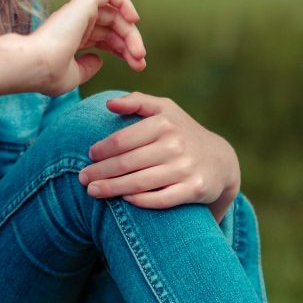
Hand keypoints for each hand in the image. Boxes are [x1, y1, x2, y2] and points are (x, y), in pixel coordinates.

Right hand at [29, 0, 145, 96]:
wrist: (35, 65)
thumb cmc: (48, 74)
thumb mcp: (73, 76)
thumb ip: (87, 68)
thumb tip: (99, 60)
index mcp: (73, 39)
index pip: (105, 38)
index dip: (123, 51)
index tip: (137, 67)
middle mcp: (76, 23)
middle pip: (113, 28)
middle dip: (131, 44)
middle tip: (140, 62)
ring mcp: (79, 12)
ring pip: (115, 14)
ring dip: (131, 32)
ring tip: (139, 52)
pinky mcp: (83, 3)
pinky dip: (124, 2)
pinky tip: (134, 20)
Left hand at [78, 92, 239, 220]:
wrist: (220, 160)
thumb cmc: (181, 132)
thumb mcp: (164, 109)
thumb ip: (137, 102)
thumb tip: (109, 104)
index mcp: (164, 123)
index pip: (123, 139)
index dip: (102, 149)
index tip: (89, 156)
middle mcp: (175, 144)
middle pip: (127, 162)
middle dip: (100, 172)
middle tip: (82, 179)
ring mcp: (186, 168)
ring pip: (140, 182)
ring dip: (112, 188)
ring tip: (93, 192)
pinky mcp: (195, 189)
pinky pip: (162, 198)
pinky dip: (141, 200)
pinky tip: (124, 200)